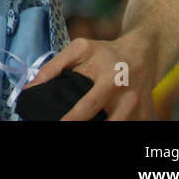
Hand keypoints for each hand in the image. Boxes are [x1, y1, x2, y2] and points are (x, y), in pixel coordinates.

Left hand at [24, 33, 159, 120]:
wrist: (143, 52)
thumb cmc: (105, 52)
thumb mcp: (79, 49)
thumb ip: (53, 67)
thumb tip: (30, 89)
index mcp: (109, 77)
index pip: (89, 105)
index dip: (73, 119)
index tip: (60, 125)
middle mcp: (128, 94)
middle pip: (109, 123)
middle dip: (86, 127)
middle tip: (67, 128)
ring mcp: (140, 108)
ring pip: (121, 126)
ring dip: (104, 129)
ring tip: (86, 124)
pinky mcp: (148, 116)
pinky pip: (132, 126)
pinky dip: (116, 124)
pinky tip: (104, 121)